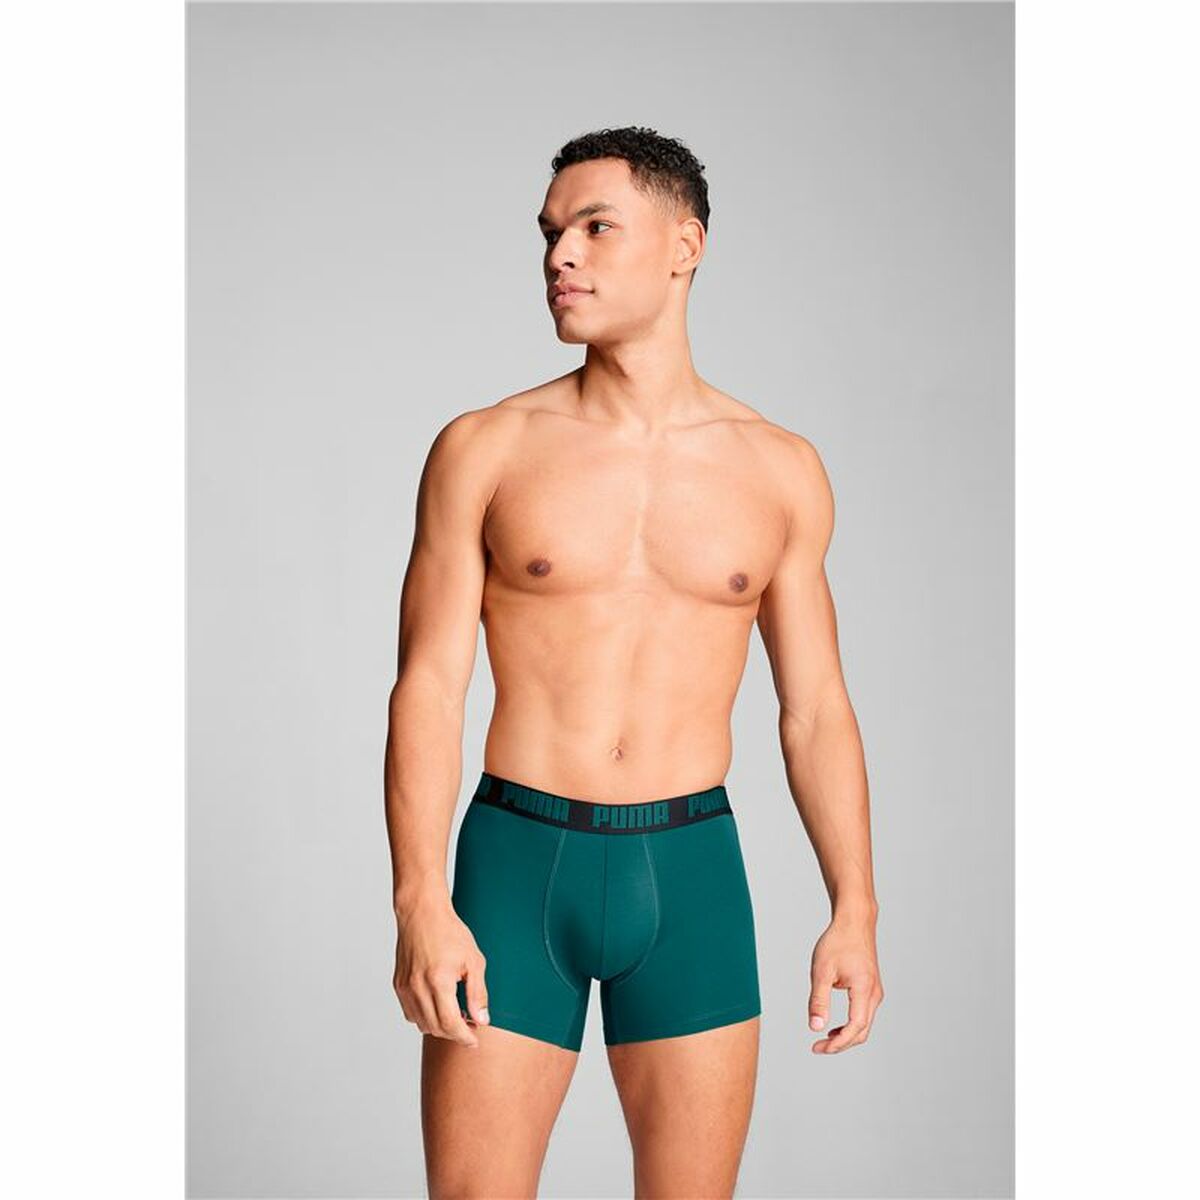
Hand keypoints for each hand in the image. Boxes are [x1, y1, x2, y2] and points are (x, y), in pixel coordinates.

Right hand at [393, 891, 489, 1047]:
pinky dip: (425, 1017)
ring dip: (439, 1026)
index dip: (464, 1037)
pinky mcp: (398, 985)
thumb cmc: (450, 933)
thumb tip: (482, 1020)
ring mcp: (405, 988)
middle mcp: (418, 987)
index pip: (450, 1025)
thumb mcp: (473, 960)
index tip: (474, 1040)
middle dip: (455, 1033)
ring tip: (455, 1014)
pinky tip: (437, 1005)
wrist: (422, 914)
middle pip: (436, 1028)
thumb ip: (477, 993)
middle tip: (470, 1025)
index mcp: (439, 981)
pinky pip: (411, 1013)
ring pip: (422, 1024)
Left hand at [808, 910, 882, 1053]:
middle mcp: (874, 993)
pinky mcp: (871, 988)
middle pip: (862, 1030)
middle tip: (818, 1048)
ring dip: (846, 1036)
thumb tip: (815, 1027)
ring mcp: (875, 991)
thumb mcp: (821, 970)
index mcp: (864, 989)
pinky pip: (864, 1014)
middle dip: (841, 1044)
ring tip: (824, 1040)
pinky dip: (851, 1025)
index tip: (820, 1047)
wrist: (854, 922)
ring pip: (864, 1024)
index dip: (839, 1042)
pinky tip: (835, 1026)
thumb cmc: (837, 942)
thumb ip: (818, 1000)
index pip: (856, 1027)